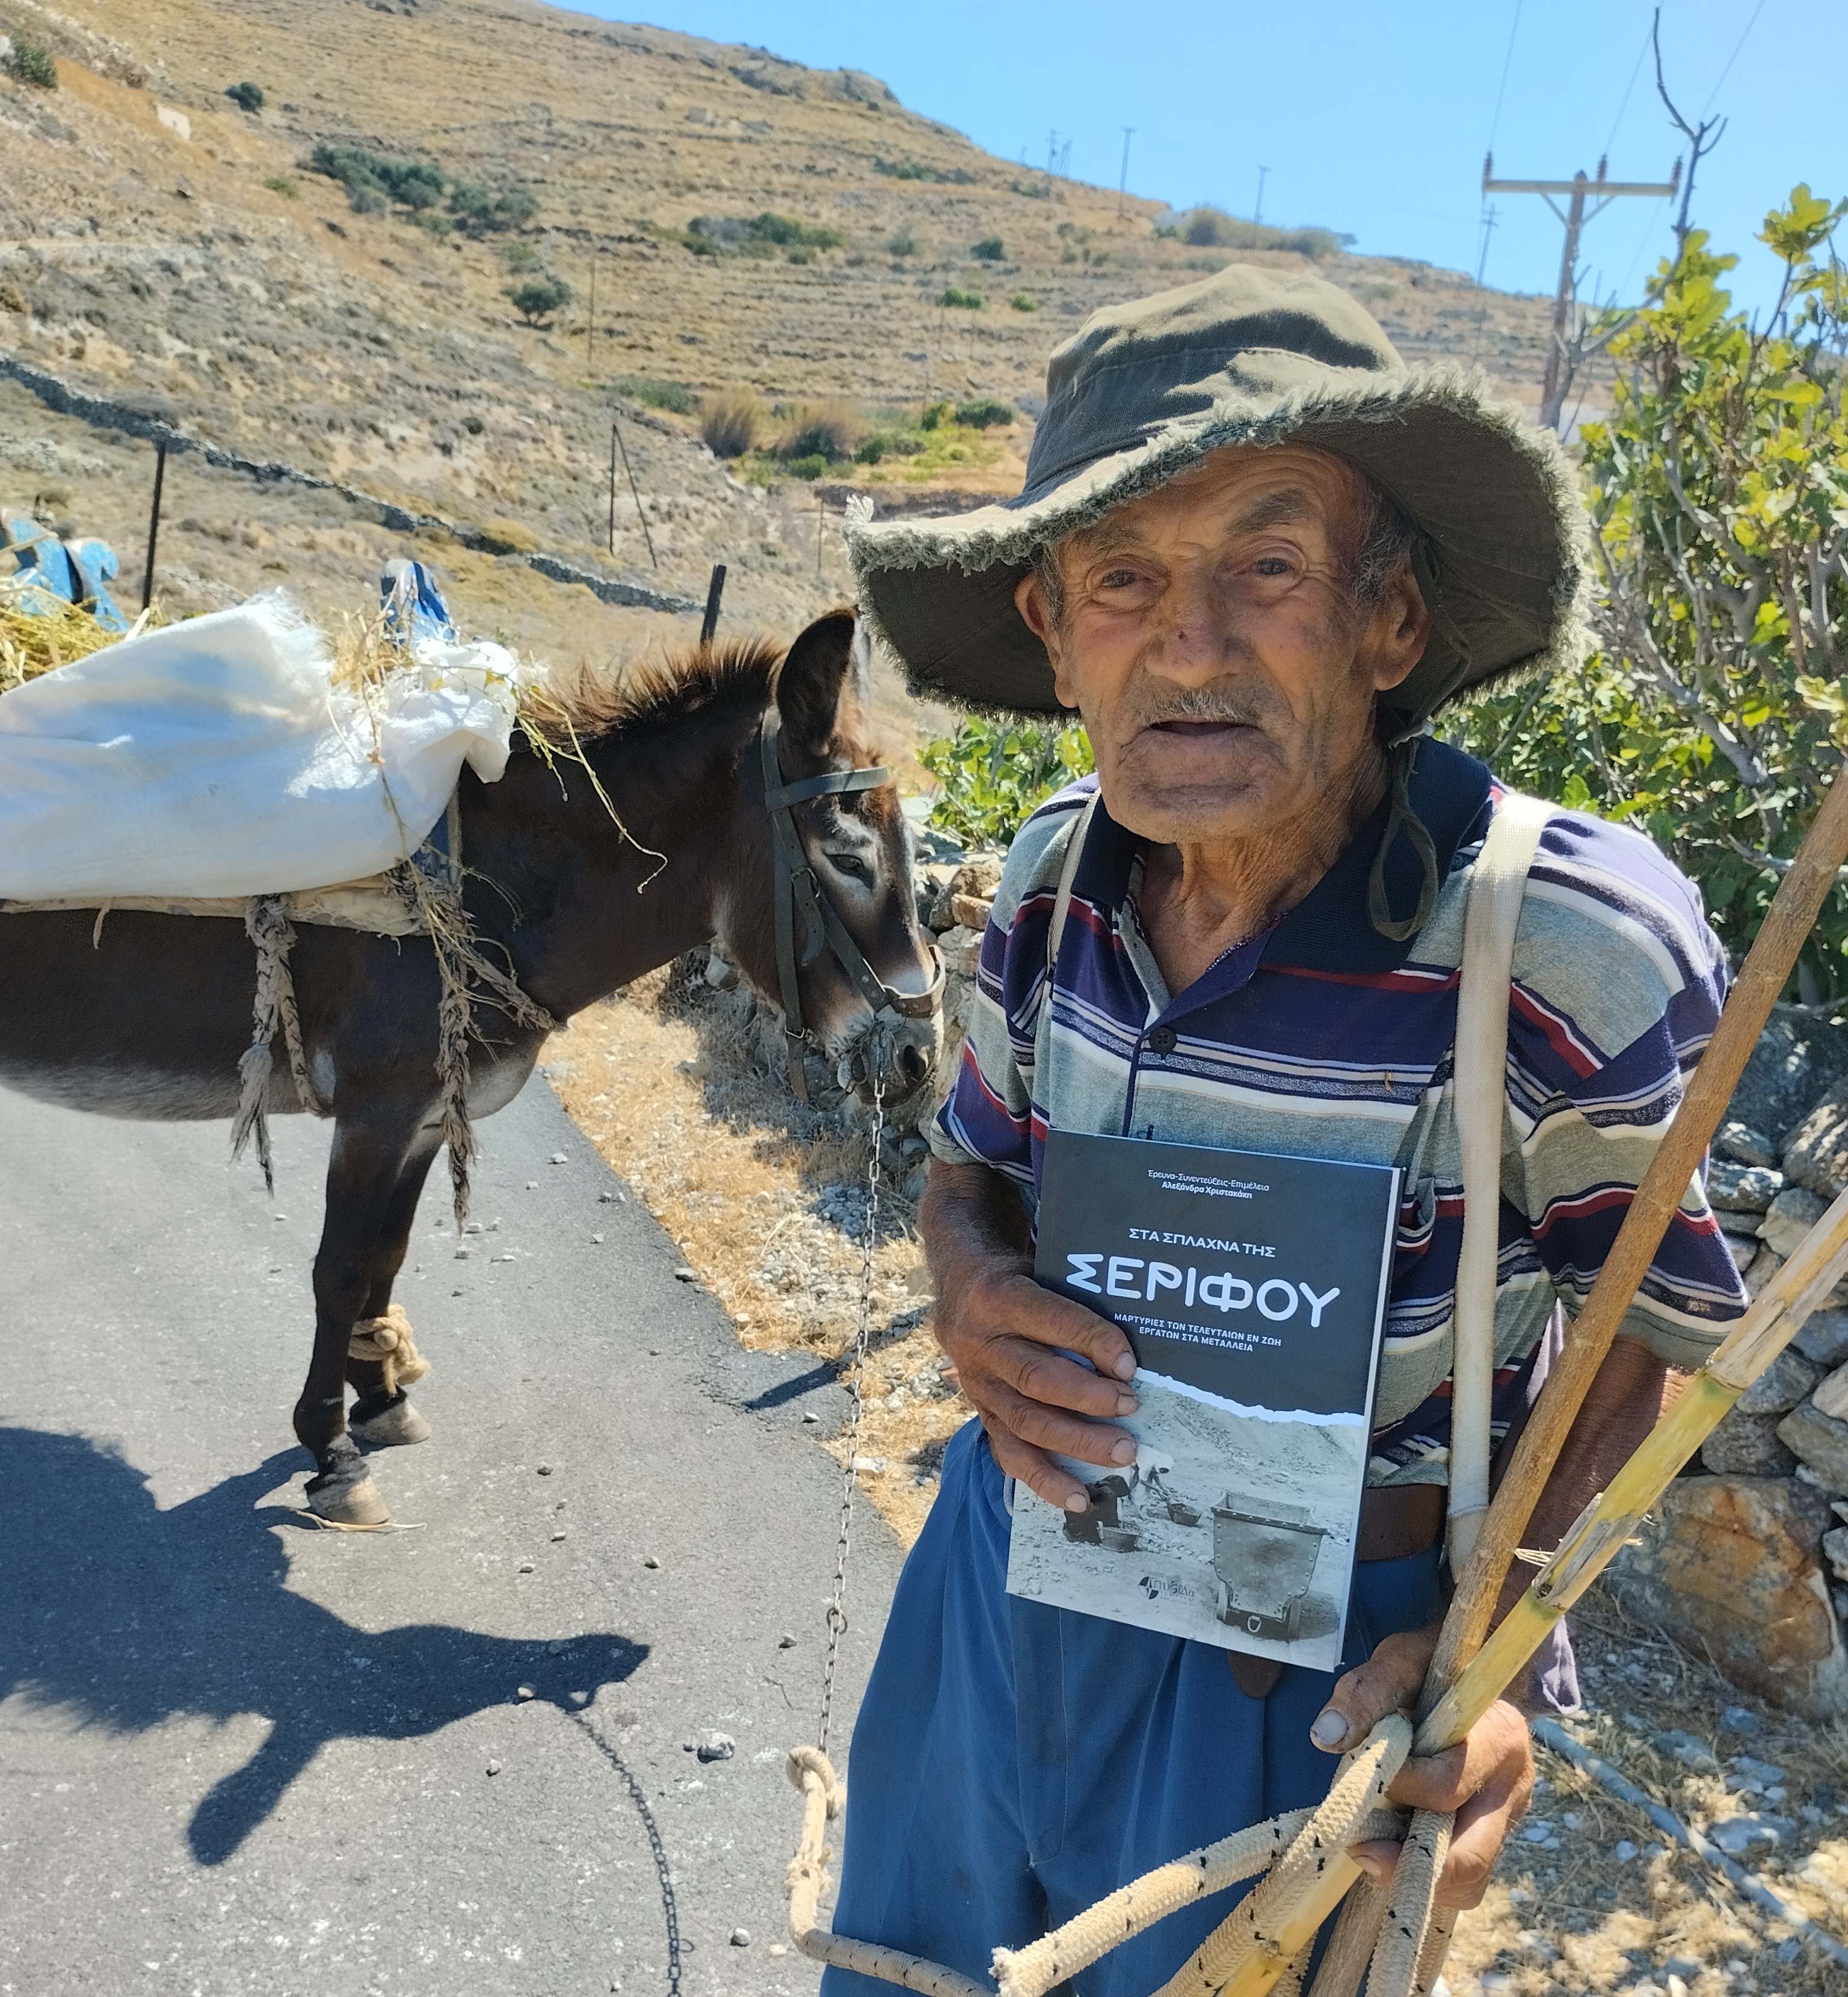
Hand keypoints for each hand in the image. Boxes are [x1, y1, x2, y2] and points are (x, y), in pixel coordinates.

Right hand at [934, 1255, 1140, 1511]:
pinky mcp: (982, 1413)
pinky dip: (1043, 1479)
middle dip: (1088, 1397)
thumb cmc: (1018, 1276)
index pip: (1050, 1321)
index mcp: (998, 1298)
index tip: (1129, 1363)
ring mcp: (978, 1385)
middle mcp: (981, 1345)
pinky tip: (1077, 1499)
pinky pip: (1009, 1453)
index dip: (1091, 1341)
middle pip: (1035, 1379)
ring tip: (1122, 1453)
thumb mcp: (1038, 1267)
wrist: (959, 1287)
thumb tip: (1141, 1317)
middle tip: (1131, 1406)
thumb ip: (1075, 1292)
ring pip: (1026, 1421)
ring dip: (1077, 1442)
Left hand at [1308, 1624, 1533, 1910]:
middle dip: (1406, 1861)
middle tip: (1358, 1846)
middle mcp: (1512, 1788)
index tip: (1358, 1783)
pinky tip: (1392, 1850)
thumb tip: (1328, 1735)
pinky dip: (1425, 1877)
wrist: (1472, 1676)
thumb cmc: (1432, 1669)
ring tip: (1371, 1848)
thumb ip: (1367, 1691)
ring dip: (1414, 1874)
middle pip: (1468, 1857)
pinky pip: (1464, 1883)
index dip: (1398, 1789)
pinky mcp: (1493, 1840)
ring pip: (1469, 1882)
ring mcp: (1507, 1821)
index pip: (1446, 1785)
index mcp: (1499, 1737)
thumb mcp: (1399, 1660)